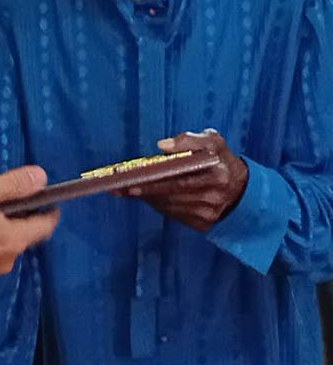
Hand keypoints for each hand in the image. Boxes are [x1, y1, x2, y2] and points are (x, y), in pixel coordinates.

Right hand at [0, 166, 58, 281]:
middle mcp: (5, 261)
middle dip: (16, 221)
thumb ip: (14, 184)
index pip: (45, 227)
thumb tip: (40, 178)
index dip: (48, 211)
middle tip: (0, 202)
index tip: (47, 201)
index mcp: (13, 240)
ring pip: (1, 248)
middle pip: (21, 238)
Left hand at [123, 129, 247, 231]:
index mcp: (217, 174)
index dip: (155, 181)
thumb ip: (189, 140)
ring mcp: (208, 213)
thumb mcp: (212, 142)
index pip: (180, 180)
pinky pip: (173, 214)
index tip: (134, 179)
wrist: (241, 189)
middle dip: (144, 190)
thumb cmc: (221, 161)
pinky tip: (147, 197)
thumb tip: (162, 146)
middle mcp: (214, 196)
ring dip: (148, 198)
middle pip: (171, 195)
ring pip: (169, 206)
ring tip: (128, 189)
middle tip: (121, 186)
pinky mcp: (203, 224)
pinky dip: (158, 205)